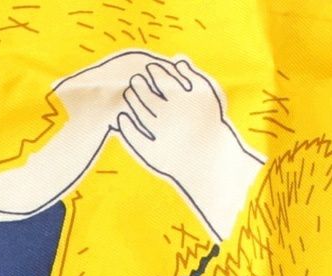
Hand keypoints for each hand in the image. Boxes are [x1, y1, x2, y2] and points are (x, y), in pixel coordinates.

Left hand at [115, 59, 228, 184]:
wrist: (207, 161)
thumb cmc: (209, 123)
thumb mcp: (209, 95)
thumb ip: (193, 74)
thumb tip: (176, 58)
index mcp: (182, 96)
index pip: (158, 76)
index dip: (151, 71)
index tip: (148, 69)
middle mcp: (168, 113)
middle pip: (143, 92)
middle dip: (137, 84)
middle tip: (134, 80)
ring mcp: (156, 133)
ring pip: (134, 110)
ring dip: (129, 101)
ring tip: (129, 96)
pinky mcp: (148, 150)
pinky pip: (129, 133)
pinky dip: (123, 124)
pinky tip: (122, 118)